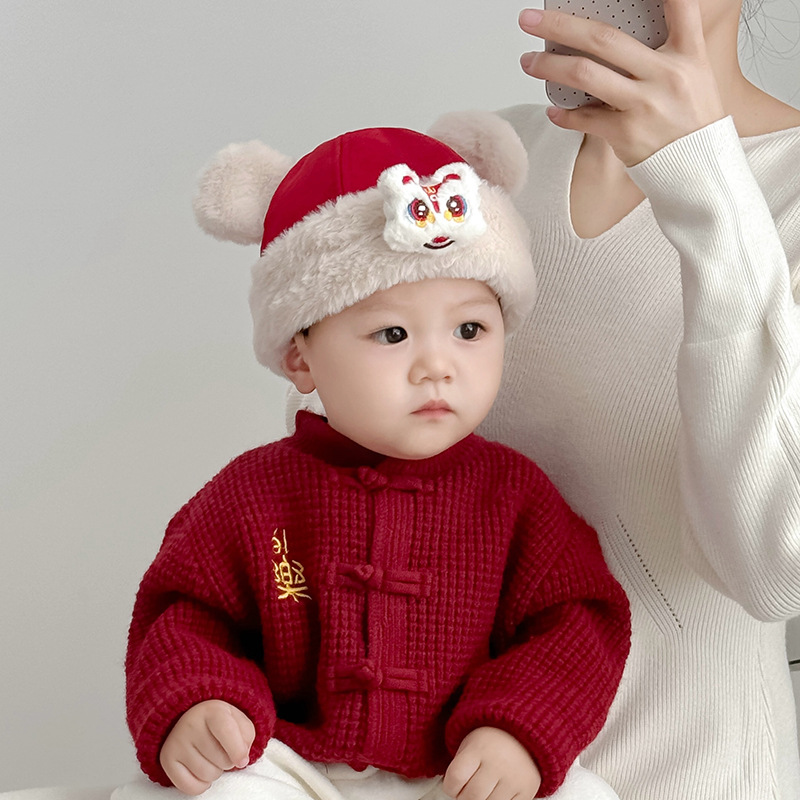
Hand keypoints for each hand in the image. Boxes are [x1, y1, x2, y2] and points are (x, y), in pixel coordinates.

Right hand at [159, 699, 255, 794]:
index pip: (226, 732)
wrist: (190, 717)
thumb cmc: (219, 721)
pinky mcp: (167, 759)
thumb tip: (241, 759)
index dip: (238, 750)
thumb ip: (247, 736)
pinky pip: (191, 787)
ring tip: (211, 757)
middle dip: (228, 760)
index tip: (243, 761)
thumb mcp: (238, 720)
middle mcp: (191, 724)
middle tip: (222, 750)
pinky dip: (201, 784)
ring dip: (215, 772)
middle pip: (221, 760)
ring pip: (208, 775)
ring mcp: (177, 742)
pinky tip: (201, 768)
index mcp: (212, 710)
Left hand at [443, 727, 541, 799]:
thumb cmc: (490, 743)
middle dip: (464, 797)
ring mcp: (514, 778)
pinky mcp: (527, 790)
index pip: (455, 777)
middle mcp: (498, 763)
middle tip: (467, 790)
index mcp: (479, 748)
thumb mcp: (470, 746)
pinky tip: (497, 791)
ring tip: (484, 788)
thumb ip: (460, 769)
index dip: (450, 786)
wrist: (521, 735)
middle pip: (471, 796)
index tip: (452, 785)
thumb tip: (454, 795)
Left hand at [518, 0, 724, 164]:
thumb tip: (614, 39)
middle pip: (605, 39)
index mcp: (688, 55)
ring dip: (549, 66)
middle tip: (529, 19)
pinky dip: (564, 115)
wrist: (700, 171)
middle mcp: (666, 75)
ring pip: (585, 75)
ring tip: (528, 61)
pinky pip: (585, 118)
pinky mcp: (626, 133)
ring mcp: (644, 104)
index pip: (679, 7)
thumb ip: (665, 54)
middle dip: (560, 25)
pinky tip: (553, 110)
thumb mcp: (696, 78)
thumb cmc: (692, 122)